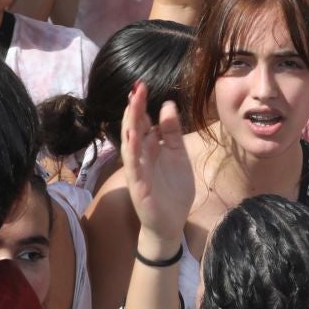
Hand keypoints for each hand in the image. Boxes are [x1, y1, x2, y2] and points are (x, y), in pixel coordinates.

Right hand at [120, 81, 195, 245]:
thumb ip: (173, 133)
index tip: (141, 86)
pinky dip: (132, 151)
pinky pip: (133, 166)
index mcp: (150, 148)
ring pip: (130, 144)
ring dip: (130, 125)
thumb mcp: (179, 156)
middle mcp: (141, 156)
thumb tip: (167, 104)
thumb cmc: (173, 190)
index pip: (143, 122)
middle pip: (134, 128)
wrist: (172, 223)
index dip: (141, 105)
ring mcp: (137, 170)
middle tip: (136, 88)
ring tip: (131, 105)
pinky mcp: (138, 186)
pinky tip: (132, 137)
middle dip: (134, 108)